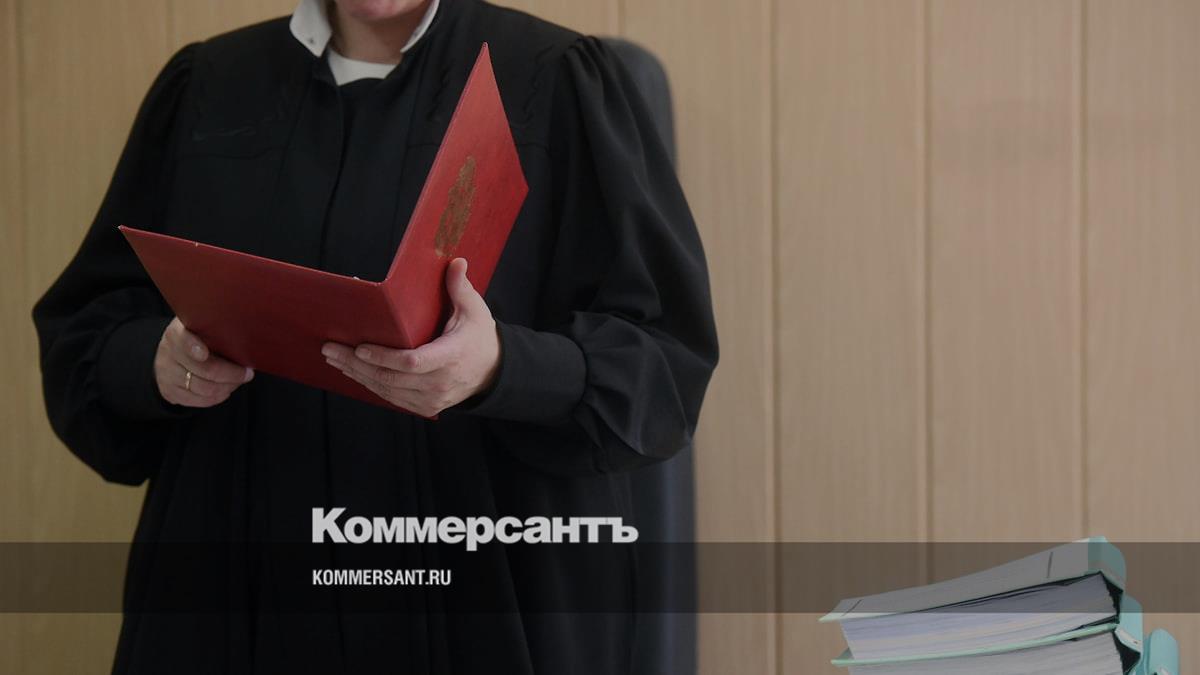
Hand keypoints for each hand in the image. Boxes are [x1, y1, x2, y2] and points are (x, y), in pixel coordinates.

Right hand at [155, 317, 253, 406]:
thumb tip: (245, 341)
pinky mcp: (170, 392)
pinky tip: (226, 389)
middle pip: (203, 369)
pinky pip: (199, 400)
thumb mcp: (203, 327)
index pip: (183, 340)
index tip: (204, 354)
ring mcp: (167, 374)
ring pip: (203, 388)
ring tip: (239, 380)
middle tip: (247, 373)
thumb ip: (217, 330)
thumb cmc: (197, 338)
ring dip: (227, 386)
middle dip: (231, 374)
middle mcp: (168, 353)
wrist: (172, 354)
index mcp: (177, 333)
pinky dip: (217, 397)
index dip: (193, 347)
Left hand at [322, 258, 500, 416]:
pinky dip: (370, 385)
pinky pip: (392, 398)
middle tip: (330, 349)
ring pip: (386, 390)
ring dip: (357, 375)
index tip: (359, 348)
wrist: (492, 372)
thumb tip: (455, 262)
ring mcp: (431, 399)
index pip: (412, 362)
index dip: (382, 358)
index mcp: (451, 357)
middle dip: (356, 364)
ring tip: (334, 359)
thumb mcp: (475, 311)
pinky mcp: (425, 407)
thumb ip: (460, 288)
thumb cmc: (478, 337)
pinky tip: (353, 372)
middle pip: (390, 378)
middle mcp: (440, 382)